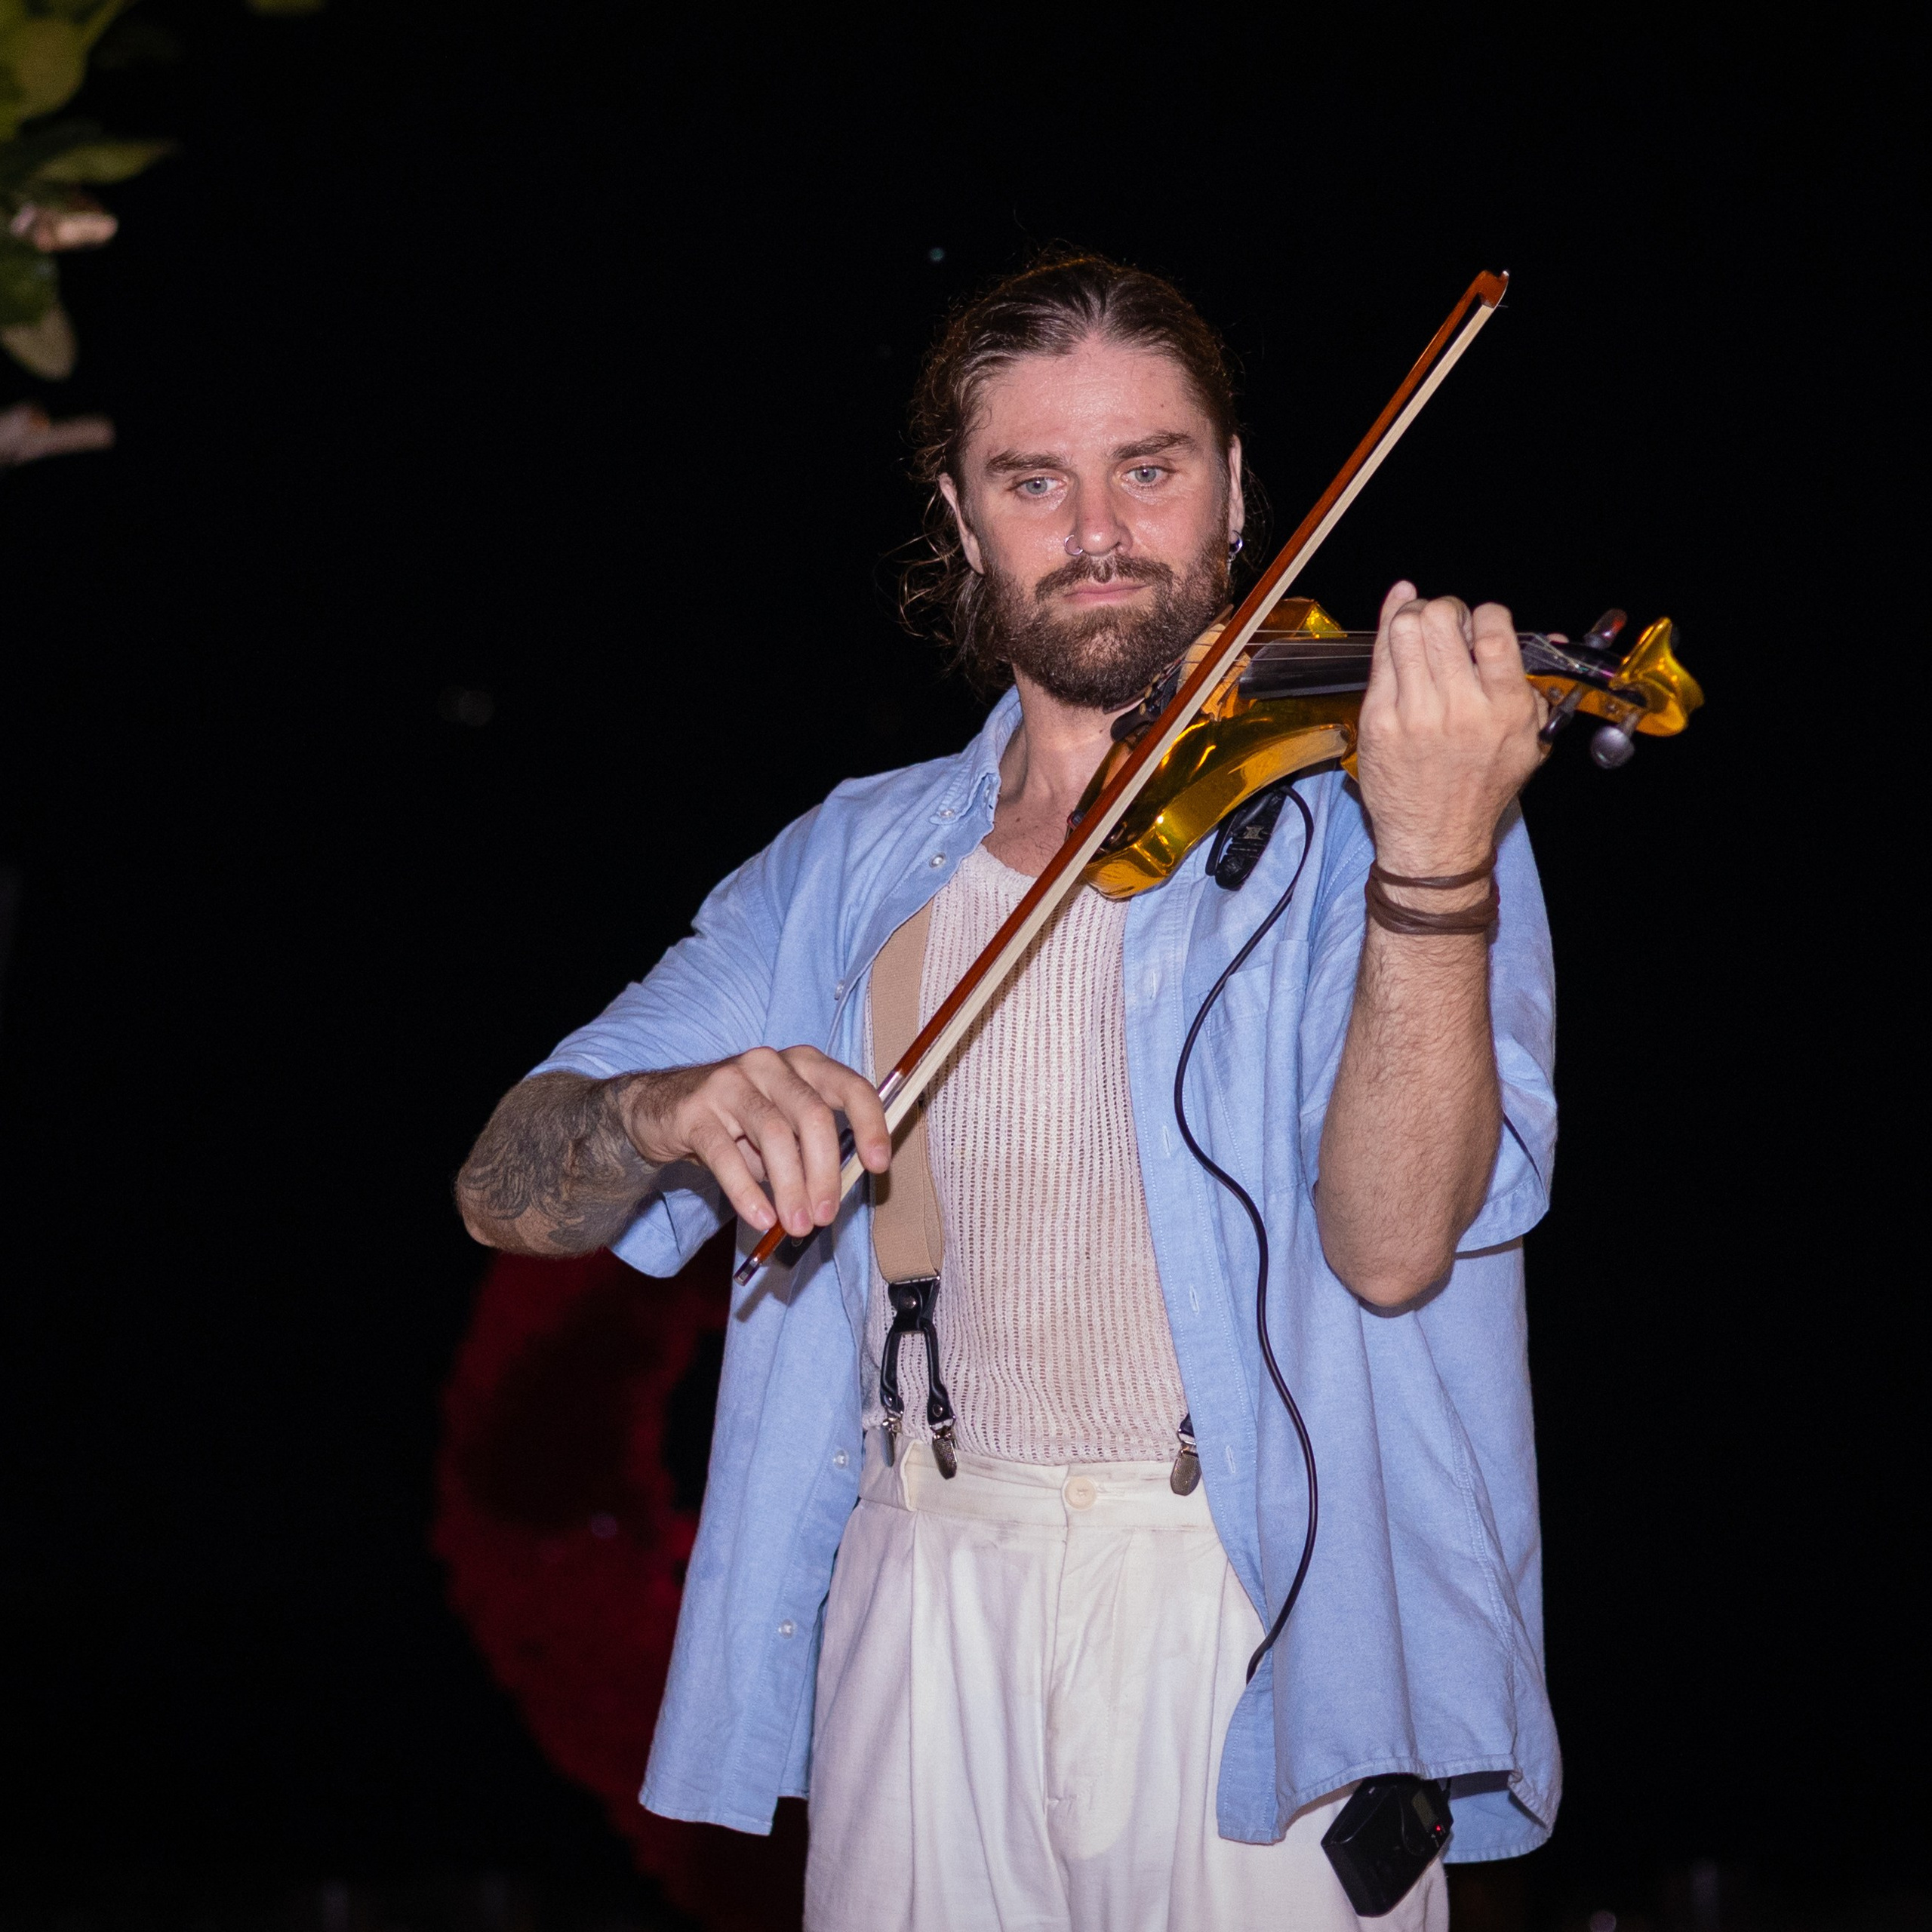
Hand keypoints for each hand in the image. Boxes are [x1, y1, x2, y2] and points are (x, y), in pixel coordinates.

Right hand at [618, 1046, 890, 1239]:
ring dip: (790, 1187)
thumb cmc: (737, 1122)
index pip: (849, 1086)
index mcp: (802, 1064)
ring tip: (797, 1225)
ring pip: (773, 1134)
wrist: (661, 1108)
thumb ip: (810, 1149)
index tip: (878, 1165)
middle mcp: (770, 1064)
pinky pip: (726, 1155)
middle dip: (824, 1171)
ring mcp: (730, 1082)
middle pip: (812, 1114)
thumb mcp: (781, 1128)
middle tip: (826, 1216)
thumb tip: (837, 1193)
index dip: (870, 1124)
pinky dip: (746, 1192)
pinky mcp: (695, 1110)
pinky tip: (760, 1217)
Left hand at [1354, 581, 1548, 876]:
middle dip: (1444, 609)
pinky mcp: (1379, 721)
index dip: (1484, 613)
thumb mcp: (1528, 742)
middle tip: (1445, 624)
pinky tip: (1395, 624)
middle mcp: (1460, 708)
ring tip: (1419, 627)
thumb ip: (1533, 689)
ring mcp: (1414, 714)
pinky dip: (1387, 632)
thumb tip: (1548, 638)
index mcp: (1505, 709)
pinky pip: (1379, 659)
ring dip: (1411, 616)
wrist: (1435, 838)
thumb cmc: (1483, 788)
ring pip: (1404, 631)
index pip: (1493, 630)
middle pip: (1441, 620)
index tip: (1479, 622)